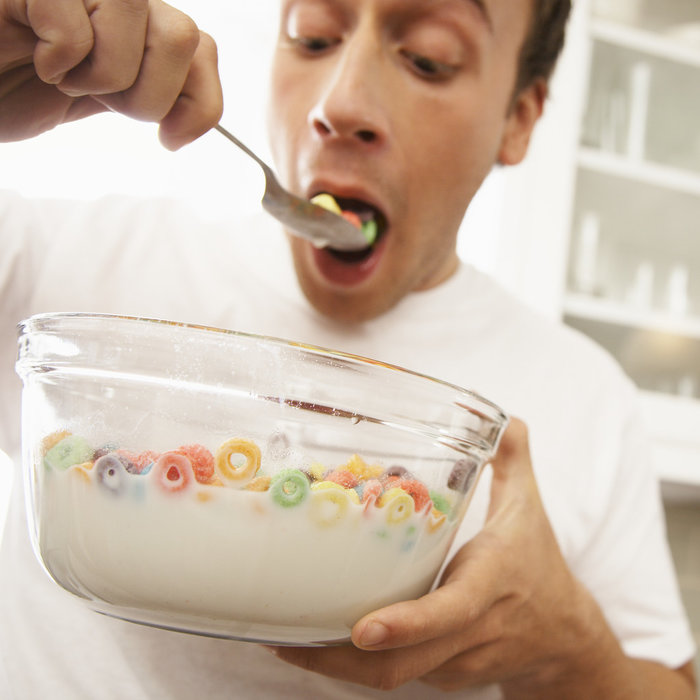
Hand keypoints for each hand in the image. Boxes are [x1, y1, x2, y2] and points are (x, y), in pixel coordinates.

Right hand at [0, 0, 222, 148]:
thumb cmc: (17, 87)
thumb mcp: (105, 96)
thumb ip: (162, 91)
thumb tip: (192, 120)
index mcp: (134, 15)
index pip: (202, 46)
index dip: (200, 102)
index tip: (171, 138)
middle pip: (181, 35)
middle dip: (145, 95)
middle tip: (98, 97)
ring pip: (136, 15)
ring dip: (103, 75)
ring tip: (64, 76)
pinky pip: (74, 23)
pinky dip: (60, 59)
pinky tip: (36, 57)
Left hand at [268, 419, 629, 695]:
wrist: (564, 639)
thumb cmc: (539, 565)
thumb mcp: (530, 509)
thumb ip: (513, 459)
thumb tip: (504, 417)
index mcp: (487, 585)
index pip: (447, 612)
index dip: (405, 624)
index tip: (361, 628)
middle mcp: (468, 633)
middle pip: (401, 664)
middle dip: (338, 659)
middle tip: (283, 637)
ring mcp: (453, 662)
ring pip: (389, 676)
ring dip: (335, 665)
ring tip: (283, 639)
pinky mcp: (442, 676)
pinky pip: (394, 673)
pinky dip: (354, 665)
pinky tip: (319, 641)